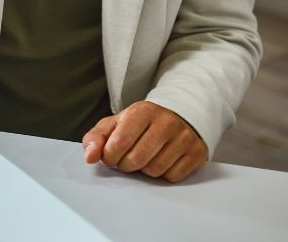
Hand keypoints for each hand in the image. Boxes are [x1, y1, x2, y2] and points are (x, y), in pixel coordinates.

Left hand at [82, 101, 207, 182]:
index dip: (110, 156)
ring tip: (145, 157)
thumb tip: (90, 157)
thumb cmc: (141, 123)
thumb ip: (96, 138)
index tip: (110, 155)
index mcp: (142, 111)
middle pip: (136, 160)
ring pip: (155, 170)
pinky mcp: (197, 153)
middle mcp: (166, 122)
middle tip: (126, 158)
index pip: (119, 142)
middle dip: (126, 165)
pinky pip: (173, 176)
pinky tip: (162, 160)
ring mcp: (184, 138)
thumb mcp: (115, 124)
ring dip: (144, 170)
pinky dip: (163, 174)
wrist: (178, 116)